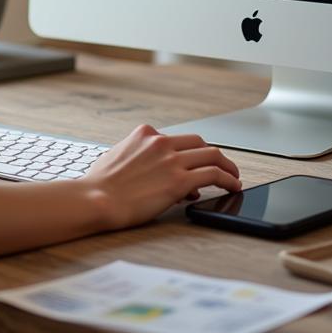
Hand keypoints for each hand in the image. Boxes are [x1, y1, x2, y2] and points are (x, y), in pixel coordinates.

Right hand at [84, 124, 240, 230]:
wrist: (97, 199)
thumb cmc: (100, 185)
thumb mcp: (117, 158)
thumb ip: (138, 158)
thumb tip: (155, 172)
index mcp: (144, 134)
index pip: (175, 139)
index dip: (187, 154)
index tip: (192, 166)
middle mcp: (160, 142)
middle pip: (198, 142)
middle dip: (213, 154)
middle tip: (222, 166)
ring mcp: (171, 160)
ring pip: (212, 155)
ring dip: (227, 166)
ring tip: (234, 177)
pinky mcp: (179, 180)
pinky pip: (213, 174)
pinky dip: (228, 179)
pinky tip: (233, 186)